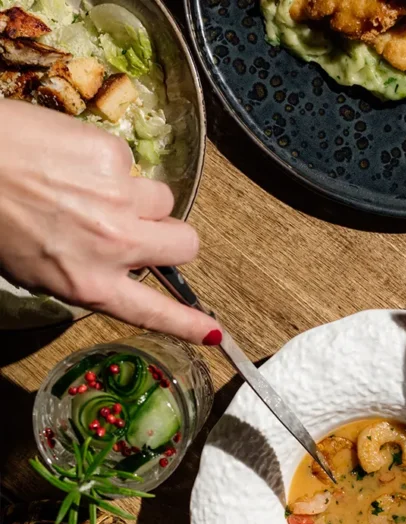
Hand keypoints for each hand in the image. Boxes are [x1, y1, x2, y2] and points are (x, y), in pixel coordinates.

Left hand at [0, 101, 216, 343]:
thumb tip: (117, 265)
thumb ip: (86, 274)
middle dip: (172, 236)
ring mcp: (119, 198)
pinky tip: (72, 159)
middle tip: (145, 228)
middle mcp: (114, 244)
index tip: (214, 331)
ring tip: (95, 187)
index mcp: (89, 283)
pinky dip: (108, 163)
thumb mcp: (36, 269)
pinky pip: (130, 163)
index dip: (188, 323)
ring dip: (140, 197)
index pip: (154, 311)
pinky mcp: (112, 155)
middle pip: (185, 243)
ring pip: (163, 198)